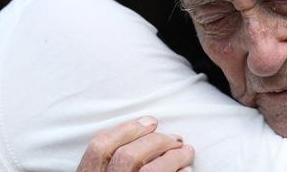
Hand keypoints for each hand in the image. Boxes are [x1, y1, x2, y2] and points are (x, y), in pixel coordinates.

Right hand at [77, 116, 193, 171]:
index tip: (151, 121)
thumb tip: (147, 125)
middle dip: (156, 141)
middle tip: (176, 138)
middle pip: (128, 157)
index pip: (99, 146)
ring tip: (187, 151)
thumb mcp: (99, 169)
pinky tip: (186, 170)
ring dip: (174, 158)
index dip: (126, 129)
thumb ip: (108, 156)